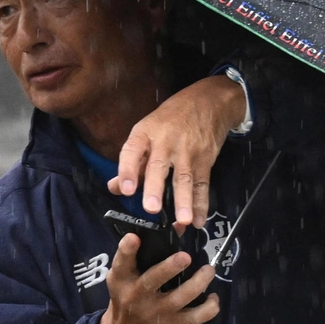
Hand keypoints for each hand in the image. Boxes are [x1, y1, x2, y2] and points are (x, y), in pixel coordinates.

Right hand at [97, 233, 219, 323]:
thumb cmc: (127, 297)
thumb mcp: (128, 275)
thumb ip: (149, 252)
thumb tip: (179, 226)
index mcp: (123, 280)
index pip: (122, 262)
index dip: (127, 249)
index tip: (134, 237)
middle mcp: (137, 296)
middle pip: (152, 281)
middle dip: (169, 268)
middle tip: (185, 256)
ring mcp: (156, 312)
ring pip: (179, 299)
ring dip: (197, 284)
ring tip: (208, 270)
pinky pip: (194, 318)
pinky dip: (209, 309)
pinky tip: (213, 298)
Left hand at [111, 75, 245, 227]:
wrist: (209, 102)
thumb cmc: (172, 119)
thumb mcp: (147, 131)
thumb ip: (133, 161)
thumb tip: (115, 187)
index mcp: (146, 133)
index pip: (133, 150)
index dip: (127, 170)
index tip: (125, 189)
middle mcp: (166, 142)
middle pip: (160, 167)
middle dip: (156, 188)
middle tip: (152, 209)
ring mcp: (188, 152)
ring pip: (185, 178)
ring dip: (184, 201)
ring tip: (183, 220)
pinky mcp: (205, 160)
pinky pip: (202, 184)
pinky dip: (202, 203)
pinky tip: (199, 220)